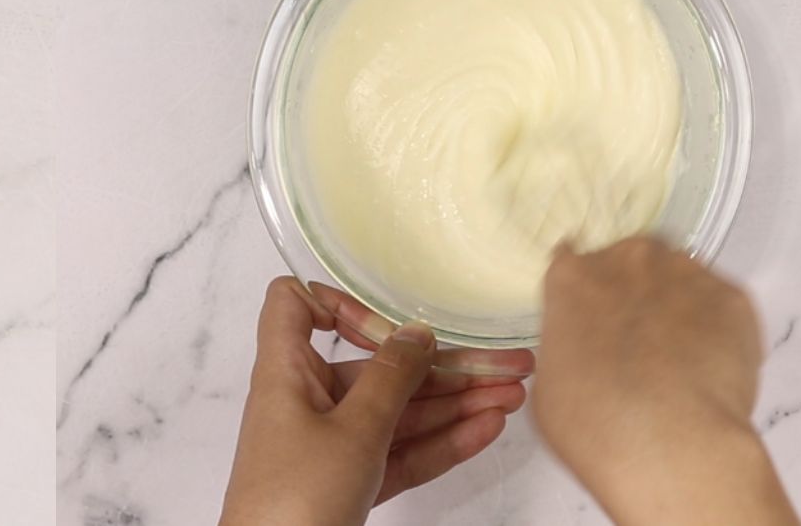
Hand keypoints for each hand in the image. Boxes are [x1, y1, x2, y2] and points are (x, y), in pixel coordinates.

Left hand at [219, 277, 534, 525]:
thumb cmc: (296, 498)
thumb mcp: (353, 430)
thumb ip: (391, 378)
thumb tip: (415, 333)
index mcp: (287, 372)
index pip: (295, 307)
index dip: (338, 301)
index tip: (390, 320)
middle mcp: (307, 401)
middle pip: (377, 367)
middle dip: (442, 365)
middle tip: (507, 363)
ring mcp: (330, 445)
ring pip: (399, 413)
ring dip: (455, 404)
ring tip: (513, 396)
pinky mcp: (350, 483)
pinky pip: (400, 452)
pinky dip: (440, 442)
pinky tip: (486, 430)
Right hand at [534, 237, 797, 525]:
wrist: (668, 440)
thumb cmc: (595, 421)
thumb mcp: (550, 383)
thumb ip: (569, 346)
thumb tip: (587, 353)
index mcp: (572, 277)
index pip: (573, 261)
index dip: (587, 293)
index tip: (595, 315)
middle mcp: (628, 261)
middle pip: (632, 262)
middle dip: (636, 293)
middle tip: (641, 343)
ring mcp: (685, 274)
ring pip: (681, 278)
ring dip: (679, 306)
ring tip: (681, 359)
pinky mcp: (733, 298)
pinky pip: (723, 306)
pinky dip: (720, 329)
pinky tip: (711, 369)